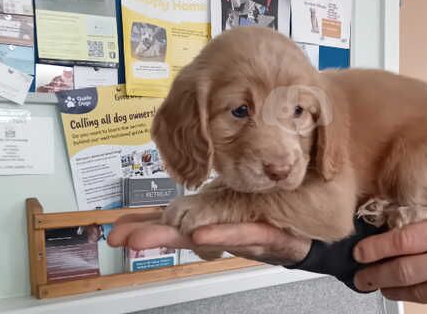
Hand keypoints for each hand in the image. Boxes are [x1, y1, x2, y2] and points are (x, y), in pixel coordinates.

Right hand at [107, 212, 311, 265]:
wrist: (310, 233)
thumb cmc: (269, 216)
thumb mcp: (232, 206)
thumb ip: (206, 203)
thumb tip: (180, 187)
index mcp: (212, 218)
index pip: (172, 220)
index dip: (143, 223)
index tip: (116, 229)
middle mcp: (222, 229)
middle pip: (182, 233)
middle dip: (151, 235)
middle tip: (122, 239)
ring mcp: (243, 233)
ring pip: (205, 237)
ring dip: (175, 238)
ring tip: (147, 238)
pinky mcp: (267, 234)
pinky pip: (244, 233)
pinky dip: (221, 235)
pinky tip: (201, 235)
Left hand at [353, 204, 426, 313]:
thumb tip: (405, 238)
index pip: (403, 241)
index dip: (376, 249)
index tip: (359, 253)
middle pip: (404, 272)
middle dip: (375, 275)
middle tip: (359, 278)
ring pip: (418, 293)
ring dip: (394, 289)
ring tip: (378, 286)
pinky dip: (424, 298)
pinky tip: (414, 292)